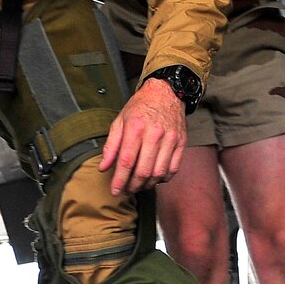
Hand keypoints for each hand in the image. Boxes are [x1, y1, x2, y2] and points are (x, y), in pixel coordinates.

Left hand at [98, 79, 186, 194]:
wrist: (166, 92)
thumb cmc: (141, 107)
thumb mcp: (120, 121)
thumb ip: (111, 145)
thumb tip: (103, 167)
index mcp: (136, 128)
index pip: (126, 161)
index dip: (119, 180)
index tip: (115, 190)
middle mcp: (154, 134)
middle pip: (143, 171)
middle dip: (133, 186)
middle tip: (126, 190)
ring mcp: (170, 140)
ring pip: (159, 173)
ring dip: (147, 185)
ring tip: (139, 186)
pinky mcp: (181, 143)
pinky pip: (173, 169)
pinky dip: (163, 179)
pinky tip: (154, 179)